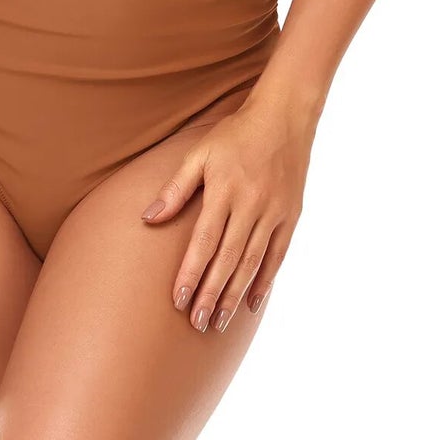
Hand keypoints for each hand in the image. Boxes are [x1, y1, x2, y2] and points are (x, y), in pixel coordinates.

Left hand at [139, 94, 315, 333]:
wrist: (284, 117)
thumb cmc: (235, 134)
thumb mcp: (200, 152)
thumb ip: (176, 188)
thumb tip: (148, 219)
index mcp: (225, 189)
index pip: (204, 240)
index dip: (191, 272)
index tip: (179, 300)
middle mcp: (251, 204)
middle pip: (228, 258)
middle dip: (211, 294)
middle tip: (197, 323)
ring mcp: (274, 212)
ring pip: (252, 262)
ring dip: (234, 295)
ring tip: (219, 322)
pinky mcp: (291, 216)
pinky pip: (278, 255)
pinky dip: (265, 281)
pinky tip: (252, 304)